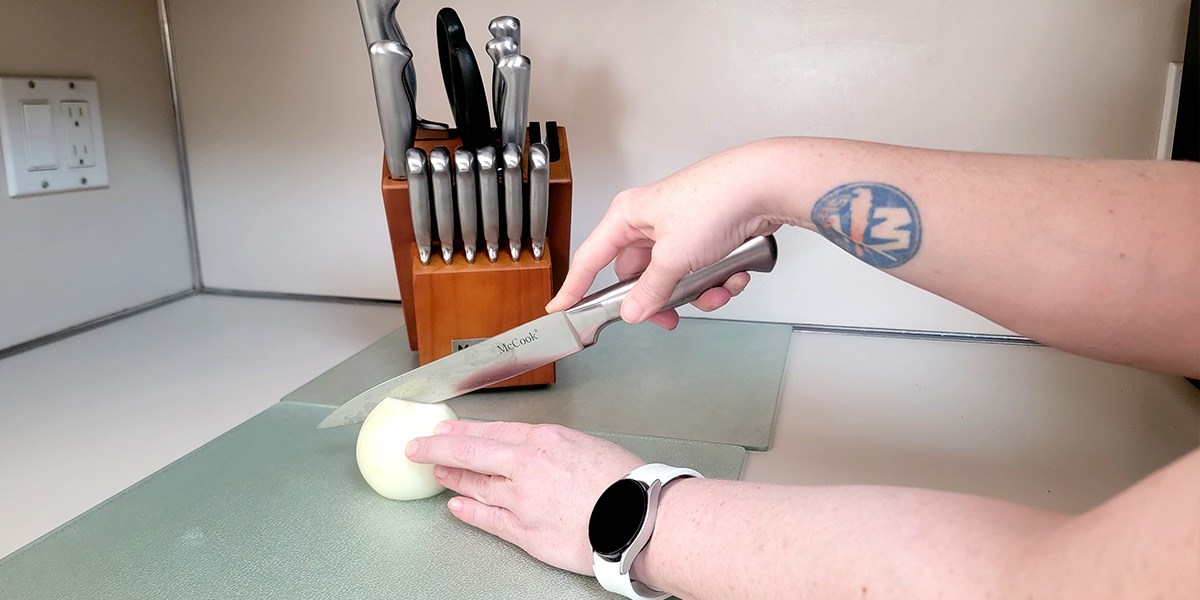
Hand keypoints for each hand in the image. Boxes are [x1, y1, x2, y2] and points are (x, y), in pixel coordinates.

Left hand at [406, 420, 645, 574]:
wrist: (640, 518)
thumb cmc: (626, 483)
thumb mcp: (587, 446)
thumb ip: (554, 447)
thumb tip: (536, 451)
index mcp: (545, 438)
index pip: (493, 430)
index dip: (464, 430)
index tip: (446, 429)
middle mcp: (527, 465)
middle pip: (472, 451)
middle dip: (439, 447)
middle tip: (418, 446)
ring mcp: (521, 499)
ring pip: (475, 484)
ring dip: (452, 477)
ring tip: (436, 472)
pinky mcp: (524, 531)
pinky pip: (487, 518)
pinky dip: (467, 511)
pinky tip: (454, 506)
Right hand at [545, 141, 781, 327]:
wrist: (765, 185)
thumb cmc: (715, 201)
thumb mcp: (674, 256)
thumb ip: (649, 290)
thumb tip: (633, 311)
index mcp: (628, 216)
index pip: (590, 259)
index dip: (574, 288)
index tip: (560, 310)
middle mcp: (650, 221)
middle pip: (639, 277)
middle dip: (661, 300)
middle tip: (671, 318)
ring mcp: (681, 229)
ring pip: (675, 278)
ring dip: (698, 293)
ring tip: (717, 290)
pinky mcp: (708, 236)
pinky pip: (701, 271)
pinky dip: (719, 280)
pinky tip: (736, 276)